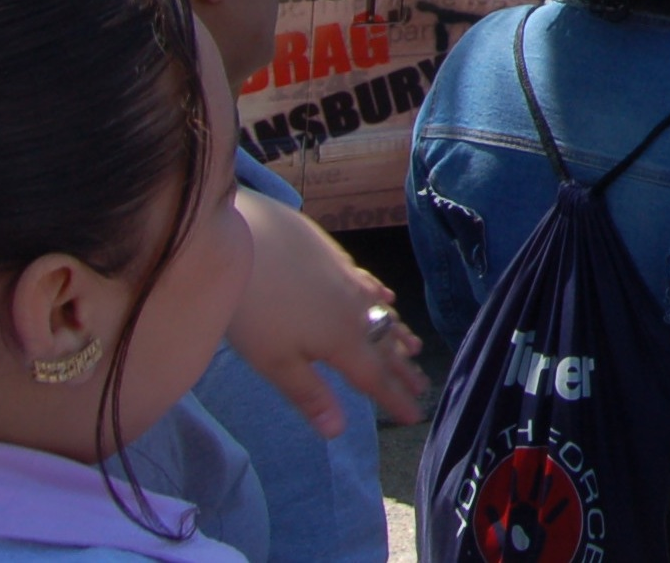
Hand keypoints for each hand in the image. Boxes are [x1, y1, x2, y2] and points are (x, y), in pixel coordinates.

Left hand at [227, 192, 427, 432]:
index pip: (375, 377)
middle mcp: (355, 311)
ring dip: (398, 333)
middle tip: (423, 385)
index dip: (395, 398)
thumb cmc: (254, 310)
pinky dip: (381, 298)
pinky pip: (369, 285)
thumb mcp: (274, 362)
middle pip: (384, 346)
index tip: (415, 416)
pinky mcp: (336, 259)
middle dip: (403, 368)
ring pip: (381, 313)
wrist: (246, 238)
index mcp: (342, 341)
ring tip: (414, 347)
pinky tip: (384, 296)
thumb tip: (338, 431)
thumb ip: (310, 394)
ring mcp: (348, 280)